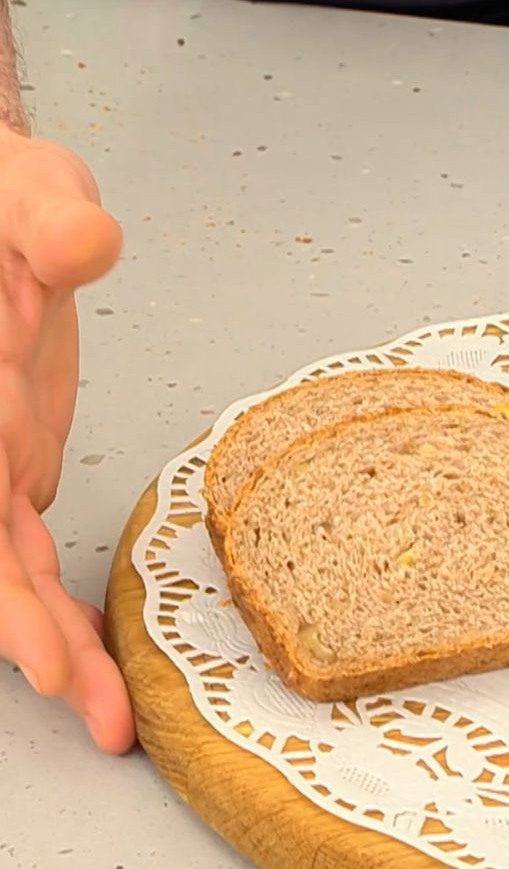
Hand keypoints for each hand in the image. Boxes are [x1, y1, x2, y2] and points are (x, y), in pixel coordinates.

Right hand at [0, 127, 131, 752]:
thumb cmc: (4, 196)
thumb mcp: (29, 185)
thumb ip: (51, 217)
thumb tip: (88, 244)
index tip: (16, 565)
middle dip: (11, 610)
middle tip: (64, 684)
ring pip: (1, 564)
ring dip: (47, 641)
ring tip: (104, 717)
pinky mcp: (10, 476)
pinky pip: (27, 556)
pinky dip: (60, 615)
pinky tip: (98, 676)